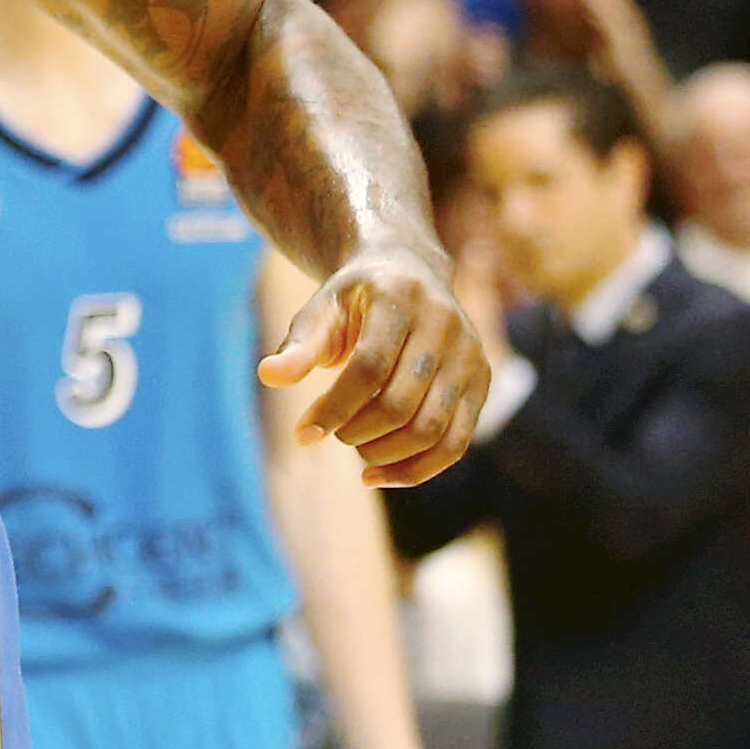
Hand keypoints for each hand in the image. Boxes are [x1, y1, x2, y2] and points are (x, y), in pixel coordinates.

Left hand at [258, 245, 488, 486]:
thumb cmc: (354, 301)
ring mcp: (470, 355)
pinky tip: (376, 475)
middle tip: (334, 433)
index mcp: (400, 298)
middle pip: (401, 403)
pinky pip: (455, 443)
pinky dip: (416, 470)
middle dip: (358, 431)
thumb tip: (268, 376)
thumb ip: (299, 346)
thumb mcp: (322, 311)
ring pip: (432, 429)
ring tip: (356, 449)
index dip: (336, 407)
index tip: (303, 435)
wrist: (408, 273)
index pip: (370, 367)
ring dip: (386, 454)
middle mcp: (444, 325)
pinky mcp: (481, 383)